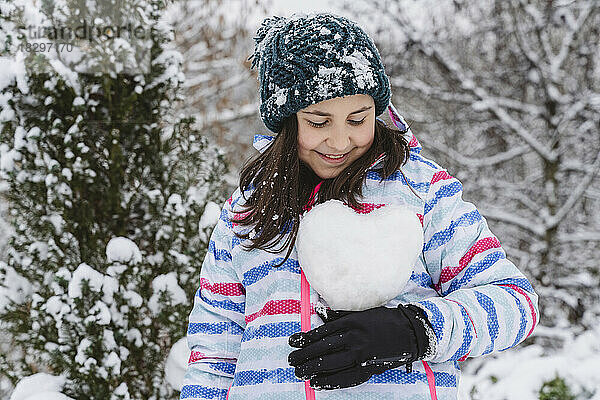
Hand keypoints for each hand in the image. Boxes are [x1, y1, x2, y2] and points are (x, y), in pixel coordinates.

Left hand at [287, 304, 430, 389]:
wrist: (409, 332)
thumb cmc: (383, 320)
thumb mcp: (361, 313)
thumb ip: (338, 315)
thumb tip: (318, 311)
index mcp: (351, 322)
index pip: (322, 332)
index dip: (305, 338)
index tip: (292, 342)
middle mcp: (354, 337)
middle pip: (323, 348)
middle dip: (305, 355)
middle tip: (292, 360)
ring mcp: (361, 353)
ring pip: (331, 363)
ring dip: (313, 368)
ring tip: (300, 372)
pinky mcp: (368, 367)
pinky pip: (346, 376)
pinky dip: (330, 380)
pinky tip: (317, 382)